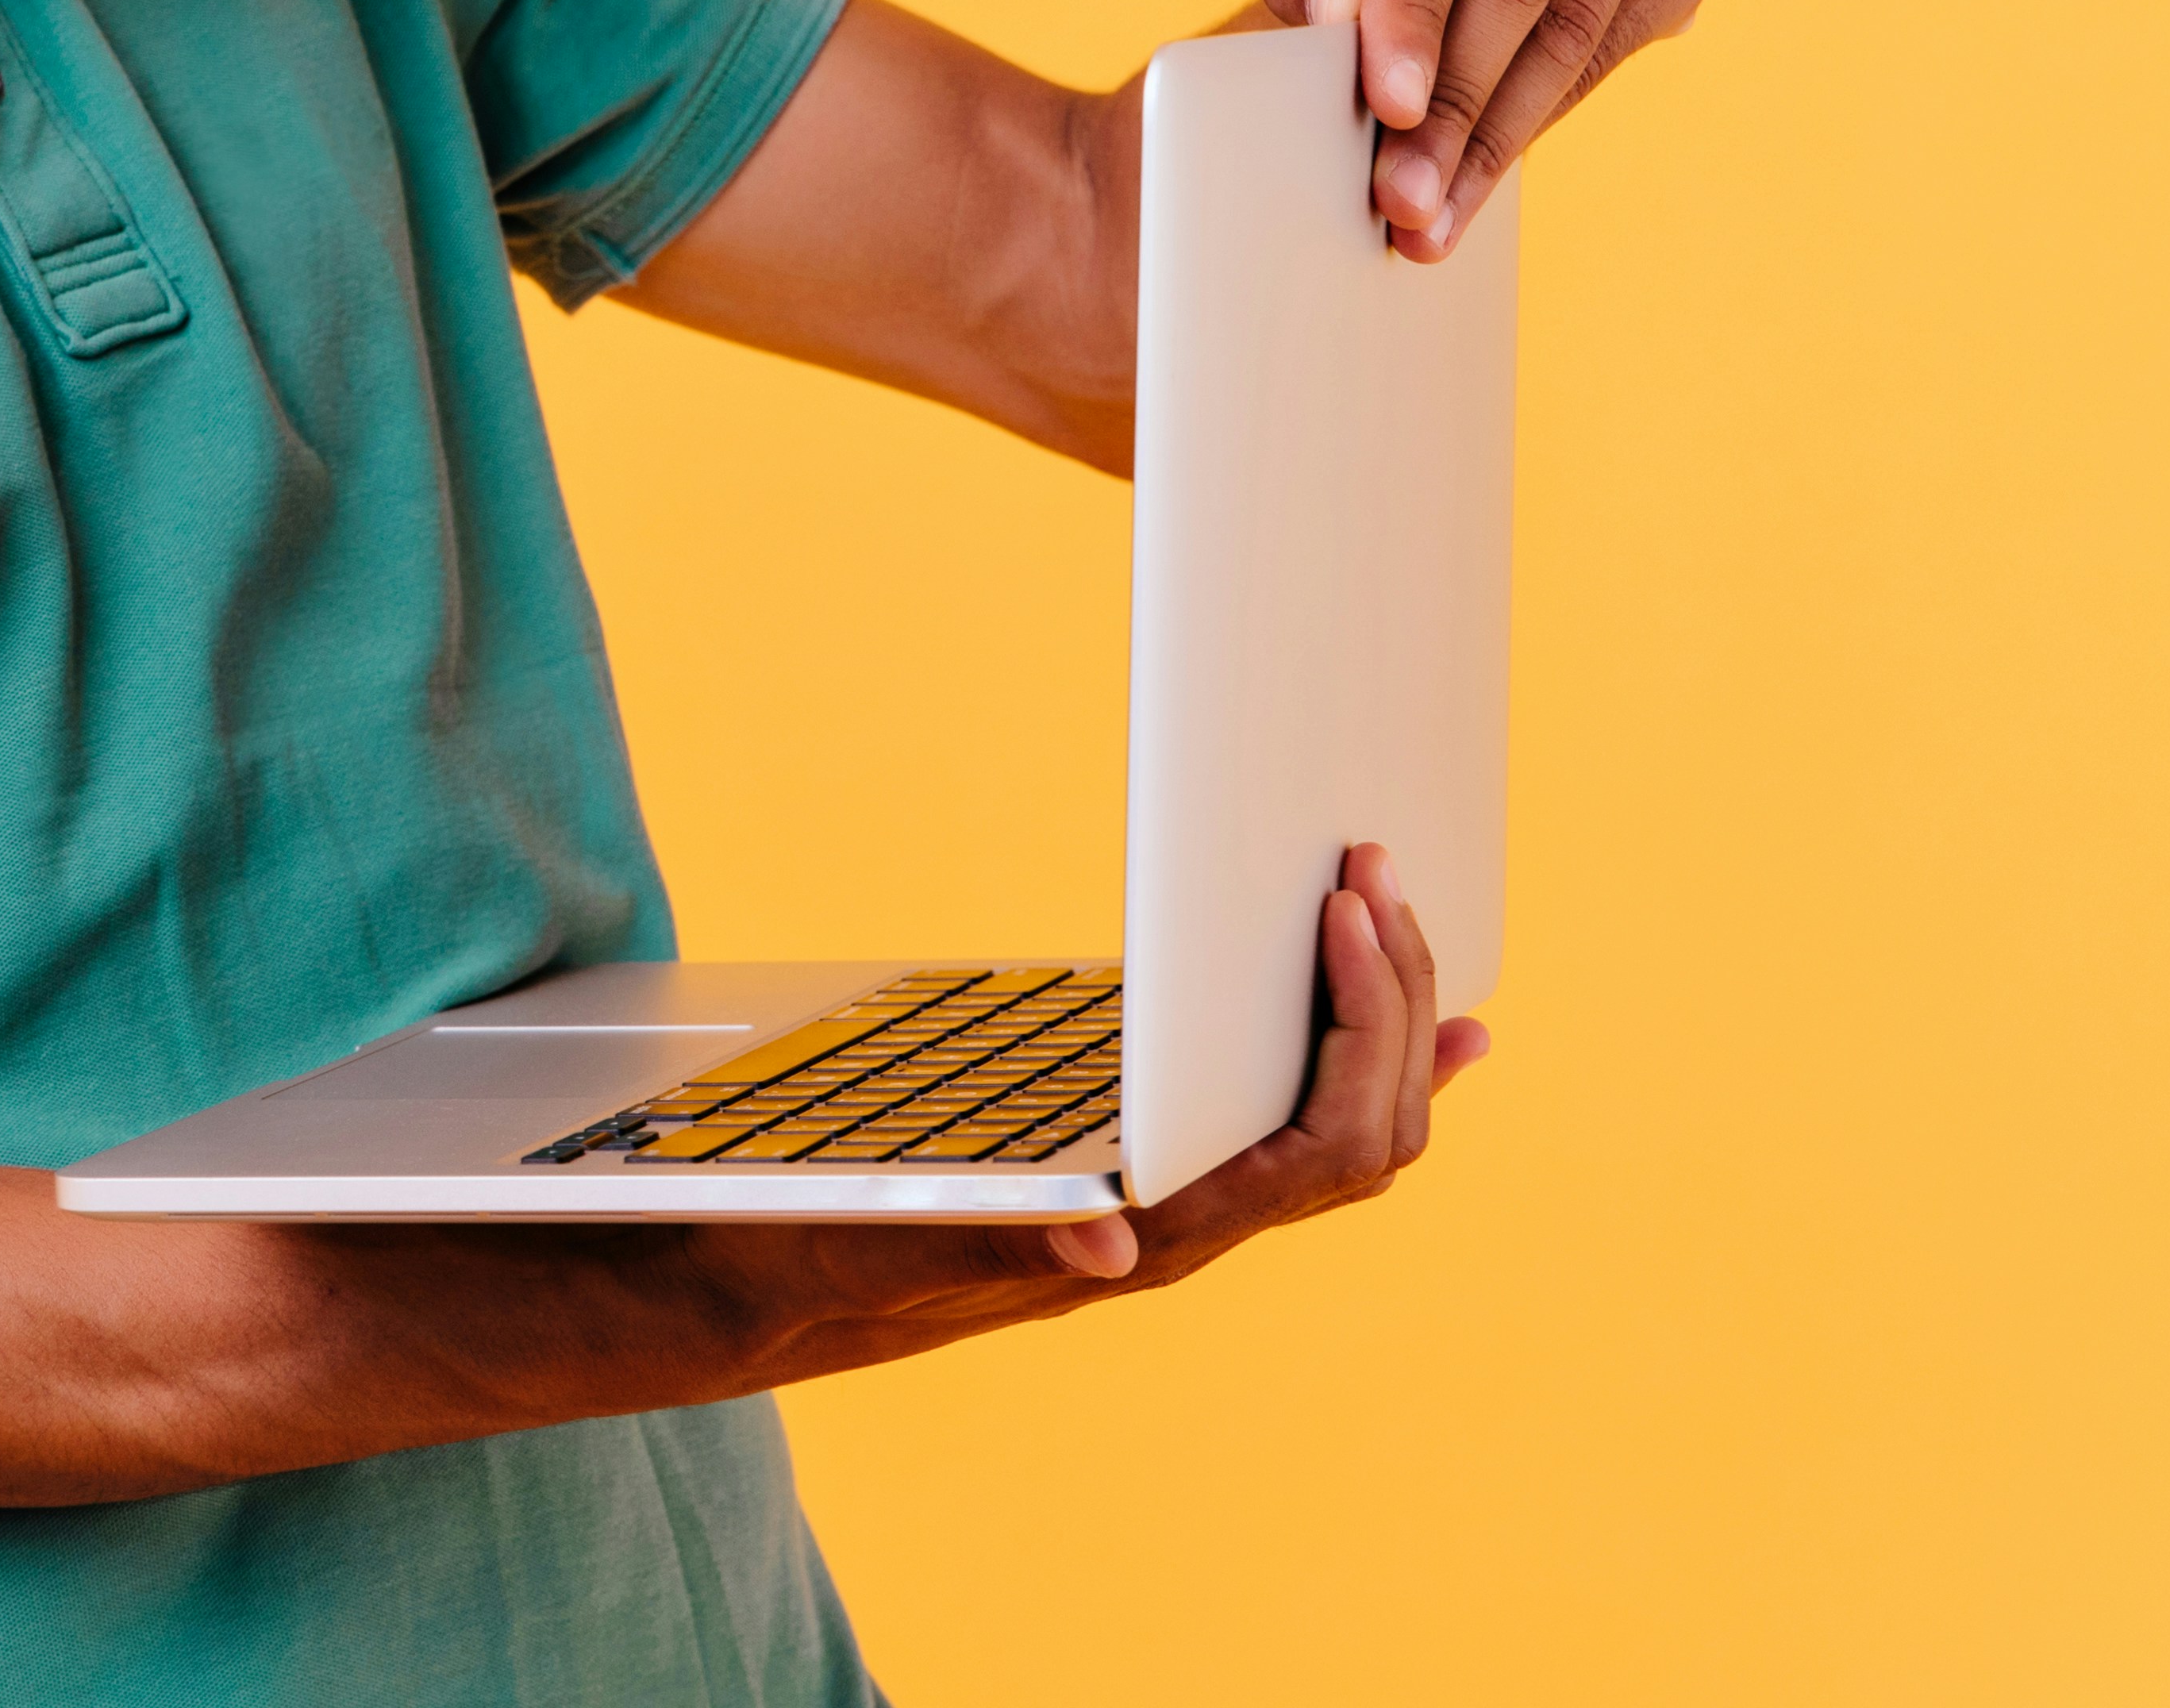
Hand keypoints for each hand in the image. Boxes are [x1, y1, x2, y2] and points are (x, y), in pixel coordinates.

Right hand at [745, 842, 1486, 1379]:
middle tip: (1373, 873)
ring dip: (1390, 1025)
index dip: (1357, 1029)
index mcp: (1145, 1249)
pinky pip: (1298, 1136)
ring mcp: (1180, 1214)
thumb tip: (1114, 1244)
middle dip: (1392, 1001)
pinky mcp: (1151, 1181)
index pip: (1319, 1154)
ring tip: (1401, 921)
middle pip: (1366, 1139)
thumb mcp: (880, 1239)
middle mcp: (1185, 1237)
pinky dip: (1364, 1069)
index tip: (1340, 911)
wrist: (768, 1297)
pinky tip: (1397, 1030)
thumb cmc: (816, 1258)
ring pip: (1348, 1138)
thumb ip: (993, 1242)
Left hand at [1258, 0, 1727, 255]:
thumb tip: (1338, 11)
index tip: (1387, 110)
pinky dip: (1560, 105)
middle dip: (1457, 101)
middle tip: (1404, 199)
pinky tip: (1498, 162)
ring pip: (1579, 12)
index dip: (1412, 12)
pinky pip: (1634, 31)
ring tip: (1437, 212)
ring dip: (1505, 128)